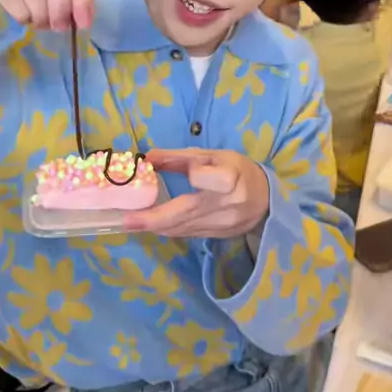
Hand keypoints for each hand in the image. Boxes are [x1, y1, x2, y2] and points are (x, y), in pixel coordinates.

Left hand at [122, 148, 269, 237]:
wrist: (265, 200)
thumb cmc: (238, 170)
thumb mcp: (214, 155)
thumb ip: (180, 157)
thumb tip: (148, 158)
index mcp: (232, 178)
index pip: (212, 179)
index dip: (198, 175)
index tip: (189, 170)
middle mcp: (227, 205)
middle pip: (188, 212)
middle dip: (154, 219)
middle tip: (126, 221)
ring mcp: (222, 225)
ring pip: (184, 227)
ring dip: (156, 225)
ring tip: (130, 222)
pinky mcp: (217, 237)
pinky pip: (187, 233)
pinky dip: (168, 228)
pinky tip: (152, 225)